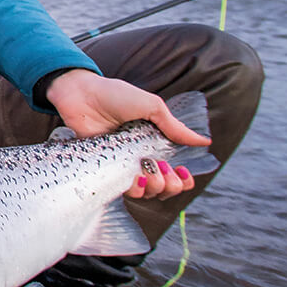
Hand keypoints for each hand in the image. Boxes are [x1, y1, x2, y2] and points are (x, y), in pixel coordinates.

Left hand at [46, 69, 209, 200]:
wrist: (81, 94)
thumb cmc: (115, 96)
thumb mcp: (152, 107)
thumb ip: (176, 128)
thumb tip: (205, 142)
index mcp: (155, 144)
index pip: (175, 173)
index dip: (183, 180)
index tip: (184, 172)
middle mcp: (140, 158)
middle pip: (163, 188)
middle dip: (171, 185)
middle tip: (165, 169)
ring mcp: (122, 165)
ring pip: (145, 192)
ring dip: (154, 187)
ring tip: (150, 171)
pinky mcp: (104, 168)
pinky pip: (122, 189)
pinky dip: (134, 188)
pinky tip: (137, 177)